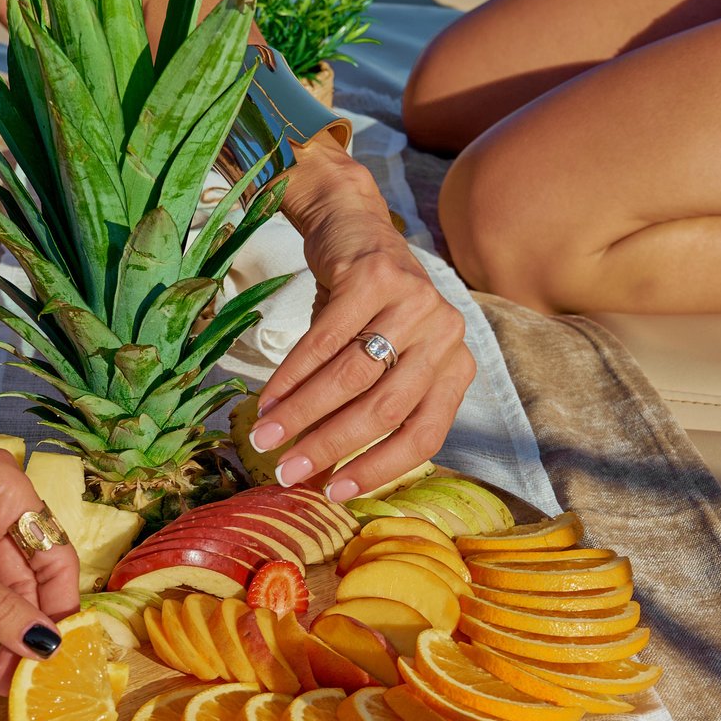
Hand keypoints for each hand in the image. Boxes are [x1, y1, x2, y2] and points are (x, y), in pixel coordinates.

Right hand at [246, 141, 475, 499]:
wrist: (351, 226)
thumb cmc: (364, 309)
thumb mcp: (381, 357)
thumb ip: (368, 406)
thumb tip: (322, 475)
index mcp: (456, 365)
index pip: (424, 434)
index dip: (379, 469)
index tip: (334, 494)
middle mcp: (446, 334)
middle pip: (384, 408)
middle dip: (328, 445)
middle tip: (286, 471)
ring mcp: (415, 301)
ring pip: (351, 376)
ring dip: (301, 413)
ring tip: (265, 436)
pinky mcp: (376, 276)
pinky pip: (326, 339)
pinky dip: (291, 374)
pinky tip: (267, 396)